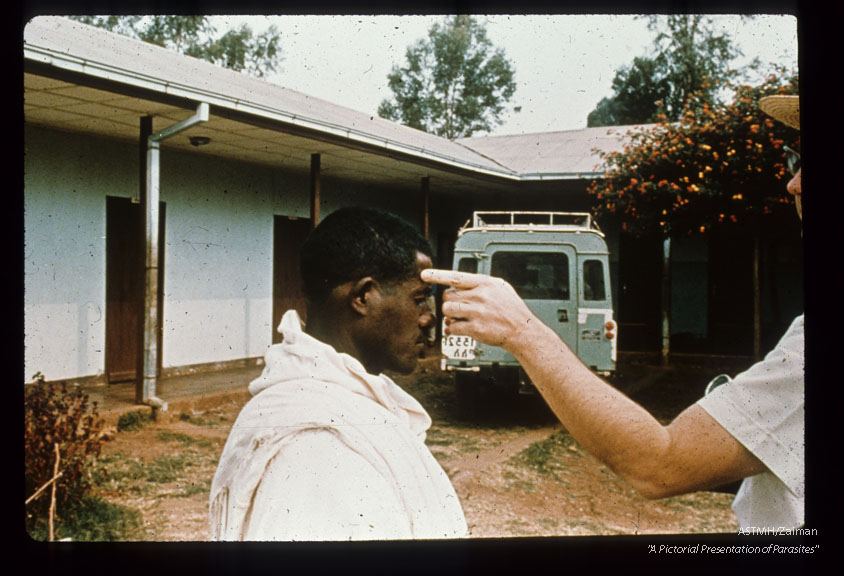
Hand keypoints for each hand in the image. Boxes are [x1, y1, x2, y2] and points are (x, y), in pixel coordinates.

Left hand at [420, 269, 537, 350]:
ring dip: (450, 315)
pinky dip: (453, 329)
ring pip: (447, 310)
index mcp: (485, 283)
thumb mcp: (500, 288)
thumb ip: (480, 284)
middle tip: (459, 307)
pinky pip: (452, 327)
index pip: (456, 277)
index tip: (423, 275)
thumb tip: (459, 283)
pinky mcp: (475, 329)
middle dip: (449, 302)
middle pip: (448, 296)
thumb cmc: (512, 309)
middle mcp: (480, 296)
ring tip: (459, 317)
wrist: (523, 330)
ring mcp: (477, 313)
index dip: (437, 275)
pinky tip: (461, 328)